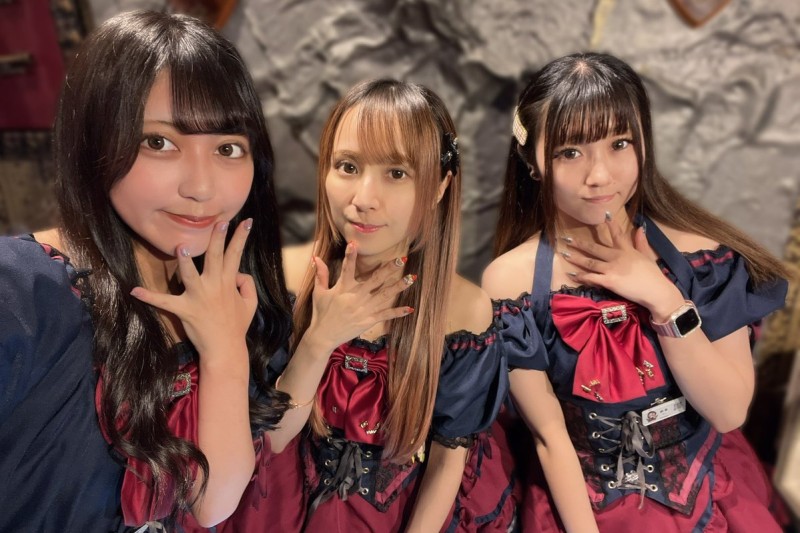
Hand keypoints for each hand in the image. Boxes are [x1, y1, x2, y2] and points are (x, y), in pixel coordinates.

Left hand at [130, 219, 257, 360]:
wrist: (225, 349)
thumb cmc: (237, 325)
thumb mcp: (250, 303)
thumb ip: (247, 283)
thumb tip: (239, 272)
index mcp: (228, 282)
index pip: (236, 254)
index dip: (241, 237)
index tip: (246, 222)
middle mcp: (214, 286)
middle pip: (215, 257)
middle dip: (217, 238)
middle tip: (219, 222)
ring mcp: (198, 297)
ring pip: (190, 275)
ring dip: (185, 262)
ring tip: (181, 247)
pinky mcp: (184, 310)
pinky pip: (164, 302)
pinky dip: (149, 296)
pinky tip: (134, 290)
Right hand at [305, 241, 413, 351]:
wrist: (323, 336)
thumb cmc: (321, 313)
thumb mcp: (319, 292)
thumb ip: (320, 274)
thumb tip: (315, 258)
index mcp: (343, 287)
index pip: (346, 267)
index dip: (350, 256)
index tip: (354, 243)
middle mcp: (356, 296)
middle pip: (375, 279)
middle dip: (389, 269)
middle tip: (401, 259)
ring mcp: (364, 308)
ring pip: (385, 295)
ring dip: (399, 286)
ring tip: (412, 278)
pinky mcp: (368, 320)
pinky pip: (385, 315)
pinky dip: (397, 312)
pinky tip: (409, 309)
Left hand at [560, 215, 681, 312]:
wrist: (656, 291)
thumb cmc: (653, 275)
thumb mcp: (647, 256)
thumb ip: (641, 242)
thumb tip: (640, 228)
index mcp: (627, 250)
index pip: (617, 234)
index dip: (610, 224)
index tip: (603, 214)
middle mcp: (617, 256)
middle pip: (595, 248)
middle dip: (580, 243)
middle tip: (567, 239)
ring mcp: (612, 268)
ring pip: (589, 262)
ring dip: (575, 258)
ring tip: (564, 254)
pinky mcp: (609, 281)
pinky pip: (591, 278)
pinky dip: (580, 276)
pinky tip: (571, 274)